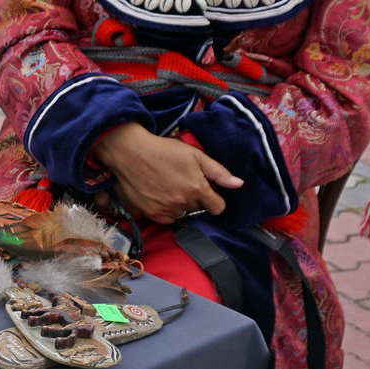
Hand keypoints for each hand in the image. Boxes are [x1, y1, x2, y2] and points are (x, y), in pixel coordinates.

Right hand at [91, 123, 243, 224]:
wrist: (130, 152)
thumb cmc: (163, 150)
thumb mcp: (194, 155)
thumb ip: (218, 172)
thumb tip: (238, 184)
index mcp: (197, 189)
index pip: (217, 207)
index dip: (215, 199)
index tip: (208, 193)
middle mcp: (183, 203)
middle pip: (197, 208)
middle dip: (194, 198)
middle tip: (182, 181)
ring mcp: (166, 209)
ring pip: (181, 213)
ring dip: (179, 204)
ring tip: (169, 187)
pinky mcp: (150, 213)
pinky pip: (165, 218)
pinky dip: (165, 210)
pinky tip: (159, 195)